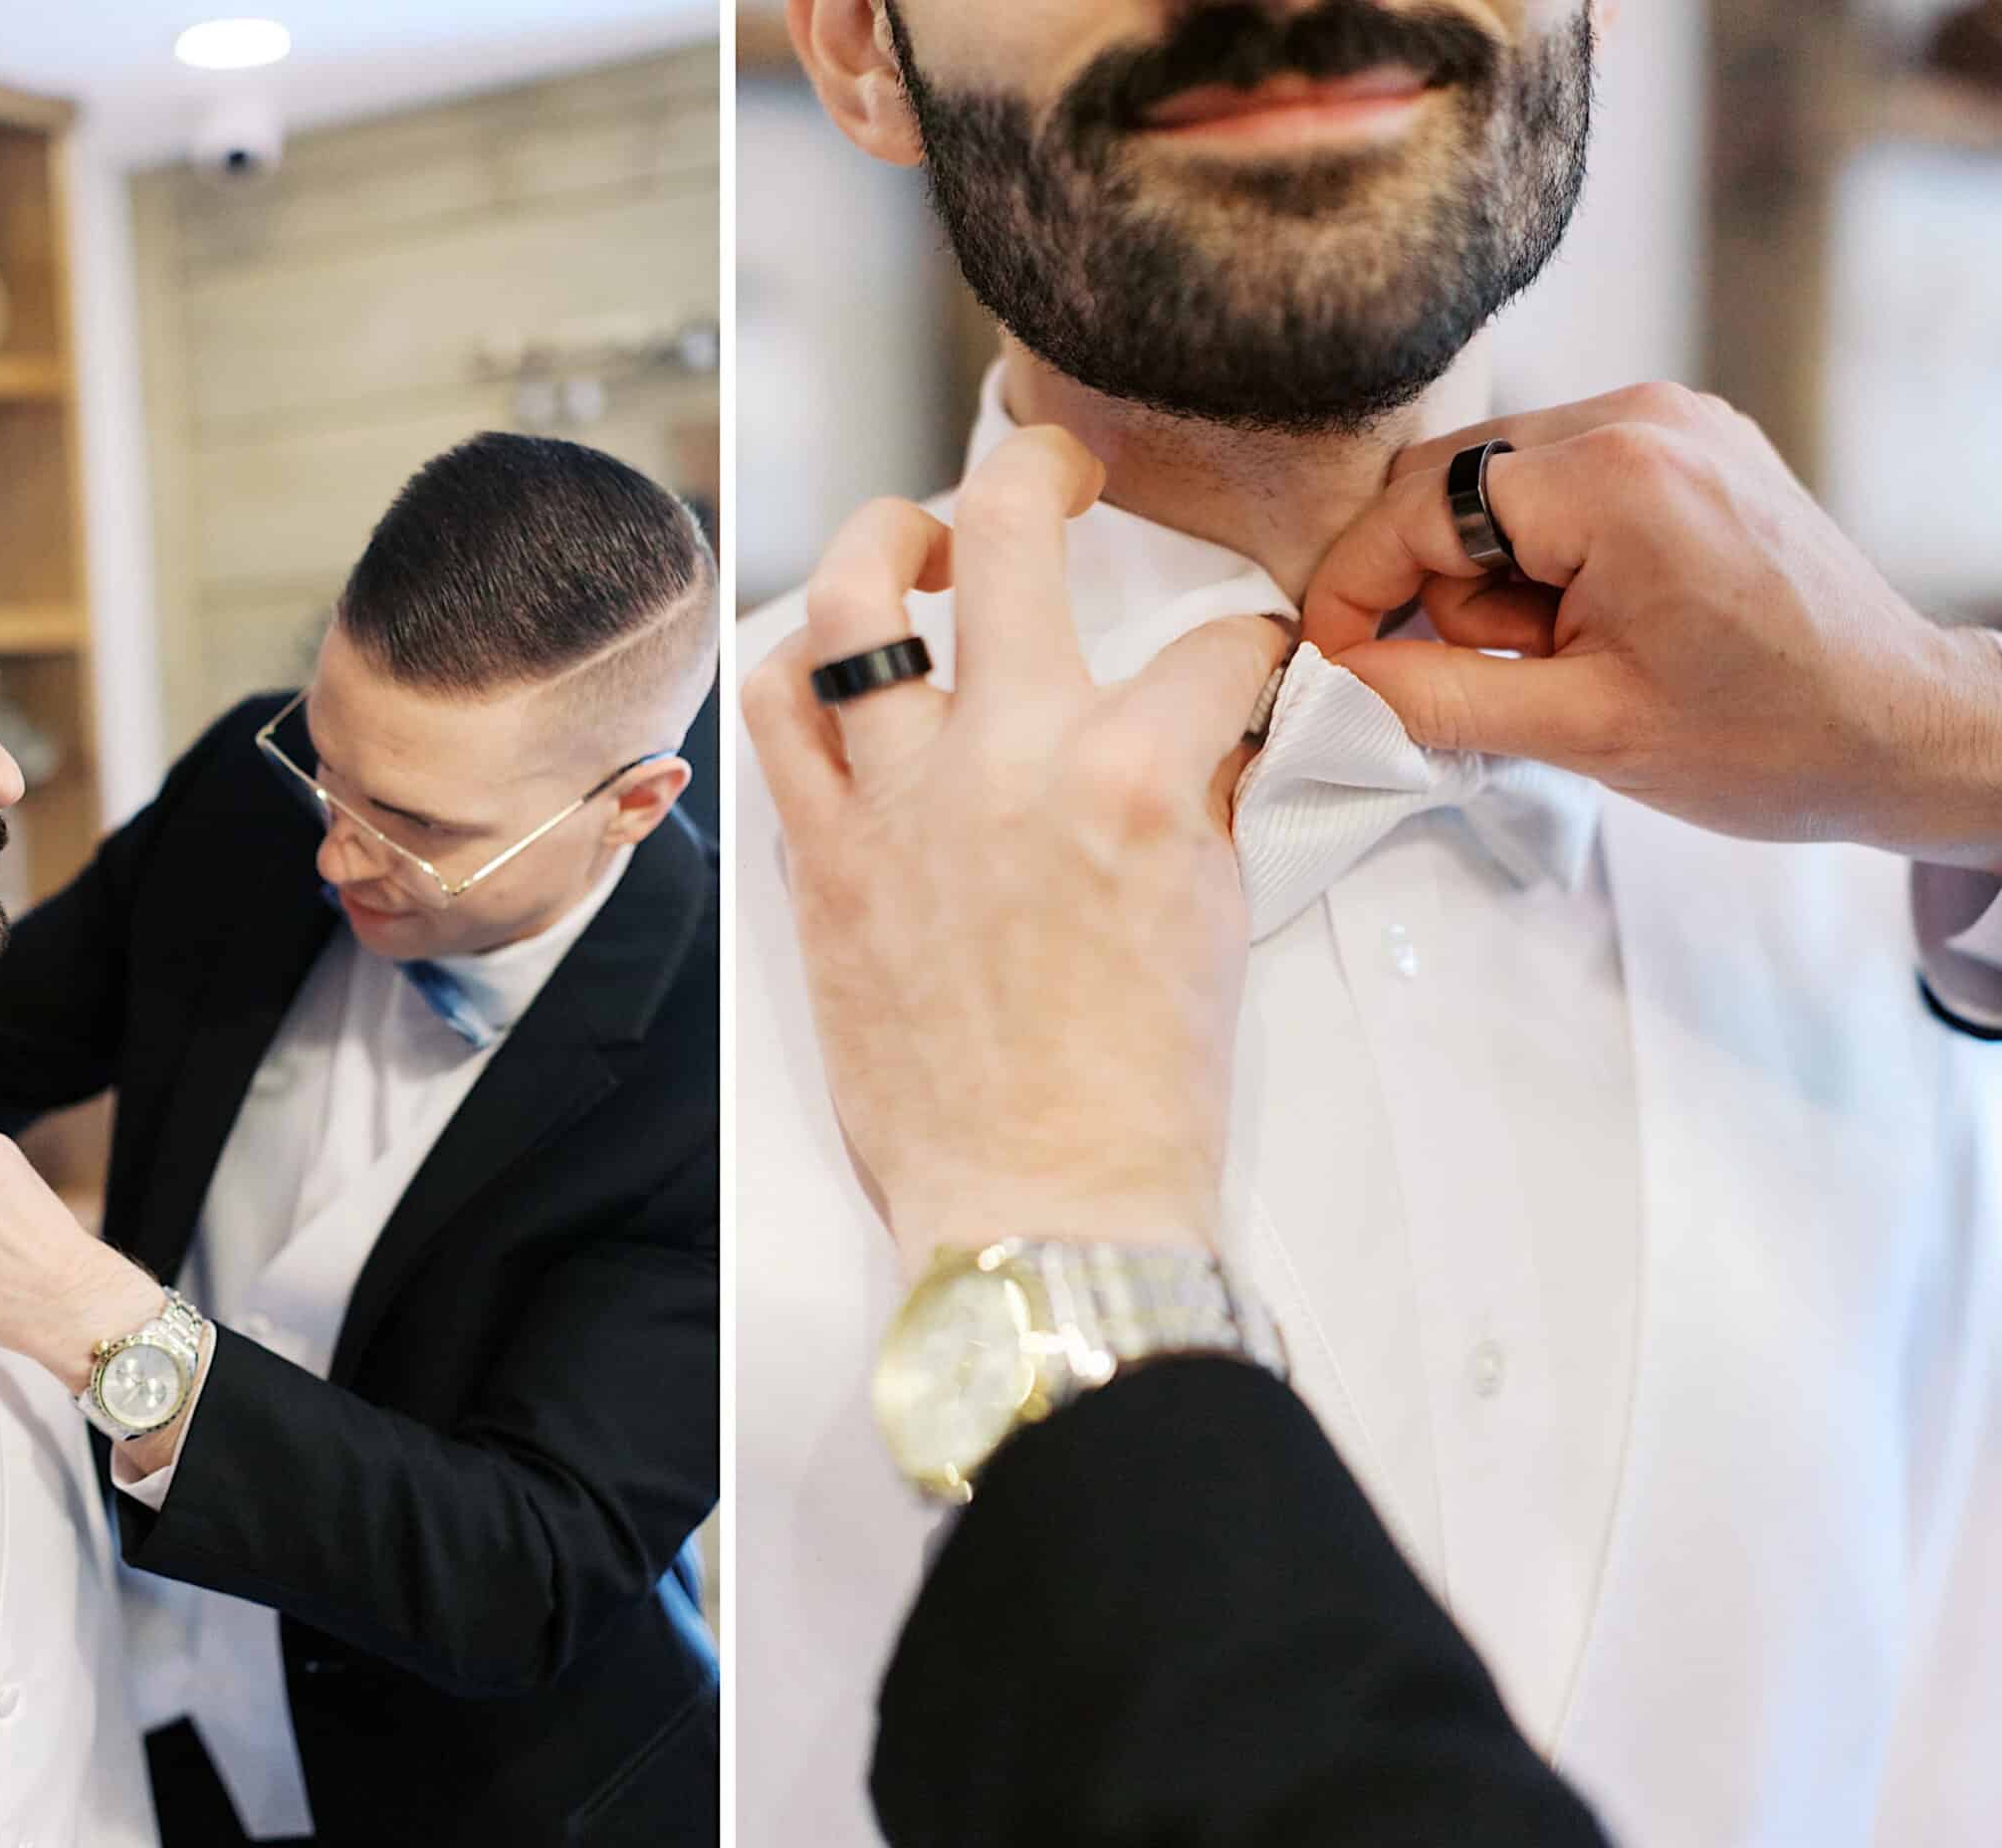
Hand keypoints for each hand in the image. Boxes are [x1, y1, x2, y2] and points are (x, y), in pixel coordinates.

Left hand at [742, 424, 1290, 1273]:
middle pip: (1007, 530)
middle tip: (1064, 471)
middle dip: (1045, 465)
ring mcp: (897, 803)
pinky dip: (798, 675)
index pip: (1214, 648)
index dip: (1248, 649)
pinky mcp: (822, 862)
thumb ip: (1195, 790)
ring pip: (848, 600)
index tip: (1245, 666)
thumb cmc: (1138, 1092)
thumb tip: (1200, 726)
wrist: (1044, 1207)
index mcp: (1131, 771)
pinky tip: (833, 674)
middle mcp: (1005, 757)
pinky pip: (776, 723)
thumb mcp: (1212, 916)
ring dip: (880, 539)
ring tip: (911, 544)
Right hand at [1303, 381, 2001, 863]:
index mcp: (1616, 477)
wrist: (1901, 729)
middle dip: (1440, 588)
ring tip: (1568, 654)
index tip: (1330, 665)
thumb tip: (1328, 679)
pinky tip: (1591, 619)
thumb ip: (1434, 697)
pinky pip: (1555, 481)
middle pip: (1445, 484)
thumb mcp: (1580, 730)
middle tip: (1505, 673)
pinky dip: (1540, 555)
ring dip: (1493, 578)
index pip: (1416, 509)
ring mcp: (1670, 419)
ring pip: (1491, 485)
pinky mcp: (1687, 440)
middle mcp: (1642, 417)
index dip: (1353, 591)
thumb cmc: (1766, 738)